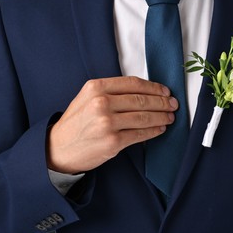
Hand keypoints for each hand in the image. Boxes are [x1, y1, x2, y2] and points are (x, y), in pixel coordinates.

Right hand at [47, 76, 177, 173]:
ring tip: (170, 117)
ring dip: (161, 117)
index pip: (133, 83)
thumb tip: (146, 92)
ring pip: (144, 117)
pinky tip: (160, 128)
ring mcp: (107, 123)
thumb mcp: (87, 98)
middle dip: (162, 102)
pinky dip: (154, 131)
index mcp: (96, 88)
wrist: (58, 148)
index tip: (165, 91)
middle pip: (142, 100)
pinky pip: (141, 134)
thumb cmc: (77, 122)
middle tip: (173, 104)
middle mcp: (101, 103)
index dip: (154, 87)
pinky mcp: (113, 142)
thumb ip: (112, 91)